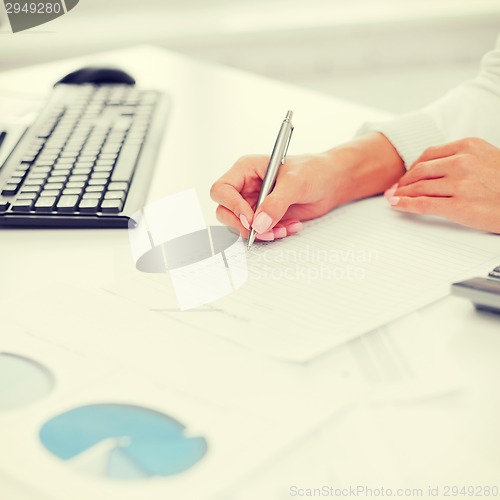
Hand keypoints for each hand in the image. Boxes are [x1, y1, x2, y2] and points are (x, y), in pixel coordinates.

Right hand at [210, 153, 340, 240]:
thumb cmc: (314, 171)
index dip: (232, 206)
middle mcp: (245, 187)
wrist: (330, 183)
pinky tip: (290, 226)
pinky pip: (259, 232)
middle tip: (264, 231)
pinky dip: (273, 234)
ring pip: (241, 226)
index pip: (222, 190)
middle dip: (243, 225)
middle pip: (225, 211)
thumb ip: (276, 203)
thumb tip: (259, 224)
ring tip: (283, 229)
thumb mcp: (296, 182)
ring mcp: (253, 204)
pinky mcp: (264, 217)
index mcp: (246, 170)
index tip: (250, 219)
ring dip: (261, 233)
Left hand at [385, 138, 499, 232]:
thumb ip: (463, 158)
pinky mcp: (457, 205)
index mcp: (469, 147)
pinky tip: (398, 204)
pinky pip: (423, 204)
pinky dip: (406, 204)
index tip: (407, 173)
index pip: (429, 154)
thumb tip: (437, 165)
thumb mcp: (488, 158)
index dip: (413, 166)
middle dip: (404, 180)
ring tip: (394, 196)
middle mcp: (462, 162)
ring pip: (419, 187)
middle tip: (396, 187)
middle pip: (420, 170)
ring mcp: (459, 184)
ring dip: (402, 192)